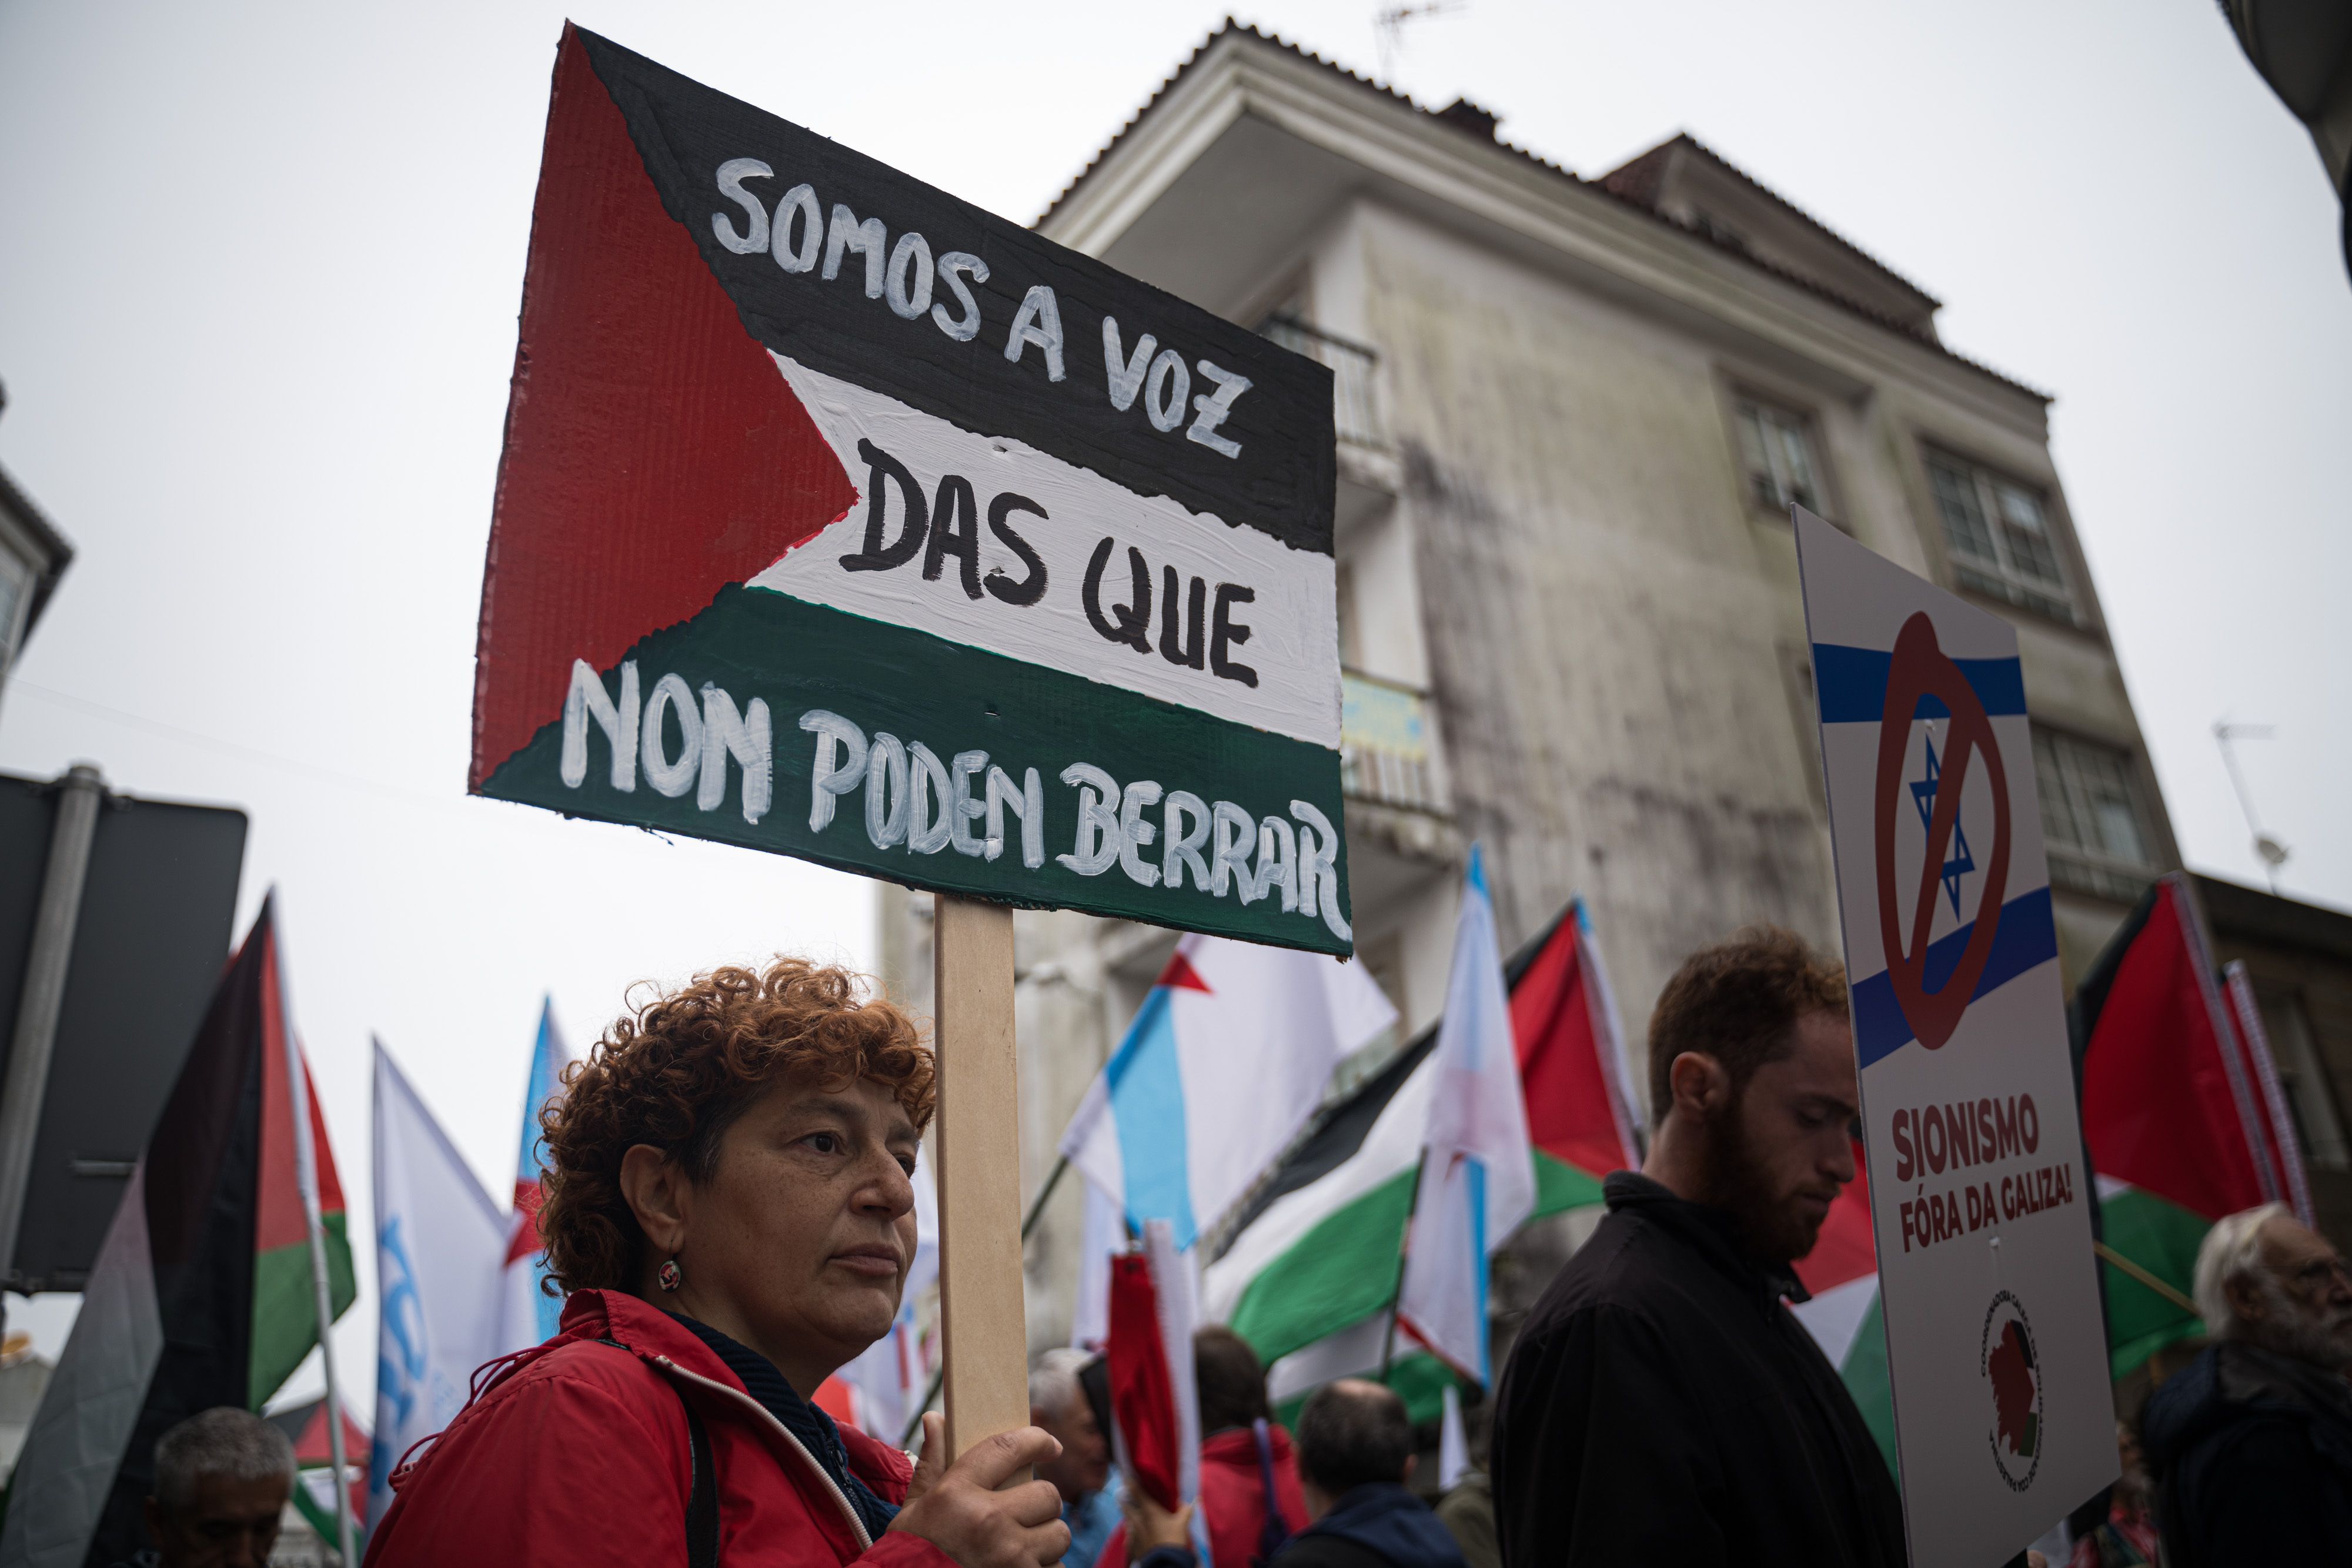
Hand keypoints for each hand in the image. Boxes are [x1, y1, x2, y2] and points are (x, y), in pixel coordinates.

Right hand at [893, 1414, 1072, 1567]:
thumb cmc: (912, 1552)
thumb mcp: (914, 1509)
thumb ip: (931, 1464)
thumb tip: (935, 1418)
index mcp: (957, 1494)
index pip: (1008, 1448)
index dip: (1037, 1441)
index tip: (1050, 1446)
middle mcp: (987, 1521)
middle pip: (1047, 1495)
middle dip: (1041, 1504)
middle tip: (1024, 1514)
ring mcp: (1010, 1556)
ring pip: (1058, 1534)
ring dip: (1045, 1540)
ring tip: (1020, 1547)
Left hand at [1122, 1489, 1192, 1560]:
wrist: (1165, 1563)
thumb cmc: (1173, 1540)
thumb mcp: (1182, 1524)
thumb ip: (1185, 1510)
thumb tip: (1190, 1501)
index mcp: (1148, 1511)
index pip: (1136, 1492)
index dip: (1129, 1482)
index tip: (1125, 1475)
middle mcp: (1137, 1520)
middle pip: (1125, 1506)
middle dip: (1125, 1501)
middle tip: (1127, 1498)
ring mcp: (1132, 1533)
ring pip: (1126, 1521)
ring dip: (1129, 1518)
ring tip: (1134, 1519)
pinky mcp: (1131, 1545)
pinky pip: (1128, 1537)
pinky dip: (1131, 1534)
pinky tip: (1136, 1536)